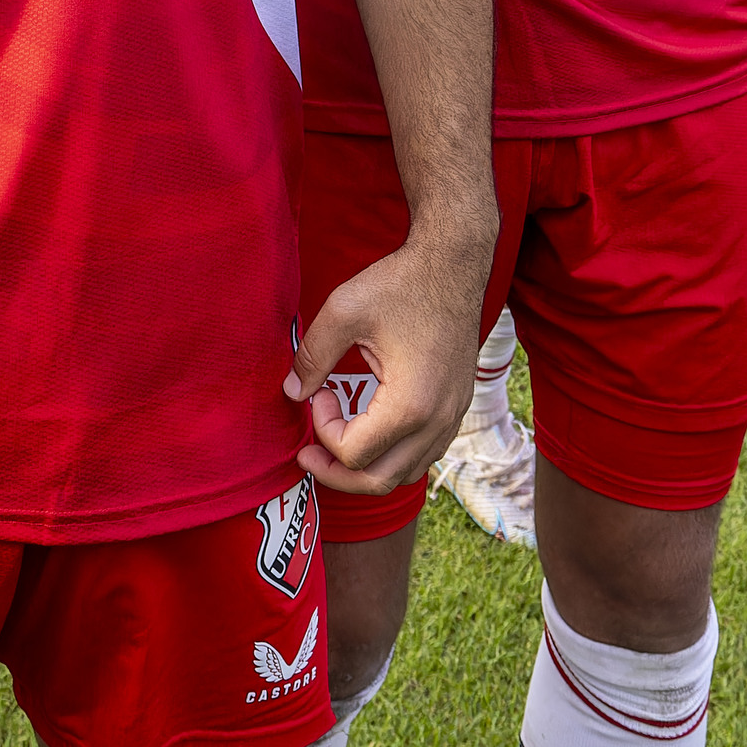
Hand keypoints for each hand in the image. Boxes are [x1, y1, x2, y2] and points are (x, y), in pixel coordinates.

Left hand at [284, 229, 487, 495]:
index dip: (322, 430)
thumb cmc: (400, 285)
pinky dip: (390, 457)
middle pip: (378, 480)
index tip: (319, 391)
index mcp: (409, 404)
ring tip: (335, 443)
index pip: (353, 453)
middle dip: (335, 472)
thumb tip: (291, 392)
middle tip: (307, 452)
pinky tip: (369, 431)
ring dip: (363, 469)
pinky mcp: (456, 410)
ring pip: (402, 475)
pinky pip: (421, 456)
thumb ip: (312, 356)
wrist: (452, 266)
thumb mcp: (344, 311)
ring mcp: (451, 418)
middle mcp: (436, 421)